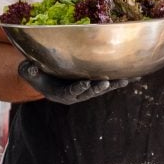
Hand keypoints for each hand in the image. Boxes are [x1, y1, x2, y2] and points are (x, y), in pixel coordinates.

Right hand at [18, 60, 135, 104]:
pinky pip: (110, 81)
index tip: (84, 83)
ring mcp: (87, 89)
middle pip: (89, 93)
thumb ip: (29, 71)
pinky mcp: (95, 83)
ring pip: (103, 88)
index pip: (70, 93)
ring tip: (127, 80)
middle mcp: (77, 94)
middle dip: (98, 88)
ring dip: (115, 84)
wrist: (45, 75)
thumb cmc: (35, 72)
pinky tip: (136, 75)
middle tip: (106, 83)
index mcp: (61, 94)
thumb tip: (31, 68)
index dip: (77, 88)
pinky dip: (122, 79)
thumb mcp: (28, 71)